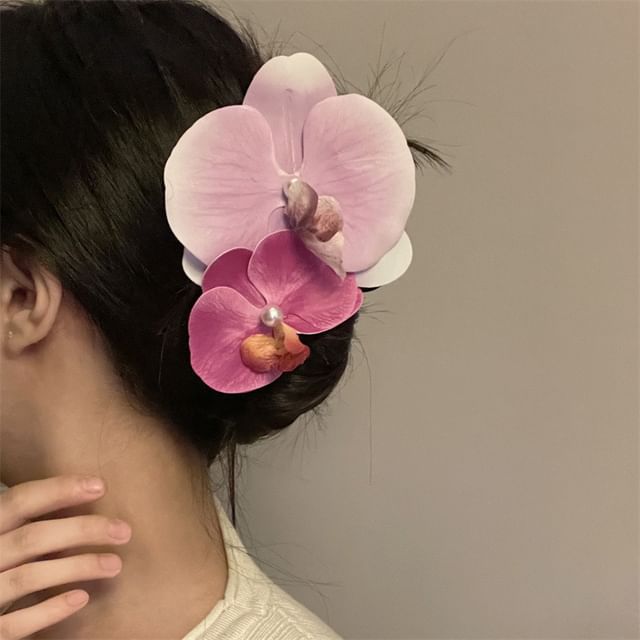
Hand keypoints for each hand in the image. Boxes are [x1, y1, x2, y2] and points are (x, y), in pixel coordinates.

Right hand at [0, 475, 131, 639]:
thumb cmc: (1, 565)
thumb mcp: (8, 538)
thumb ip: (31, 524)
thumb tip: (88, 494)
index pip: (19, 501)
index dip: (58, 490)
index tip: (101, 485)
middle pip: (31, 537)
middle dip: (82, 530)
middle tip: (124, 531)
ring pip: (28, 576)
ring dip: (77, 567)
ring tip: (115, 564)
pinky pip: (16, 623)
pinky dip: (50, 609)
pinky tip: (83, 597)